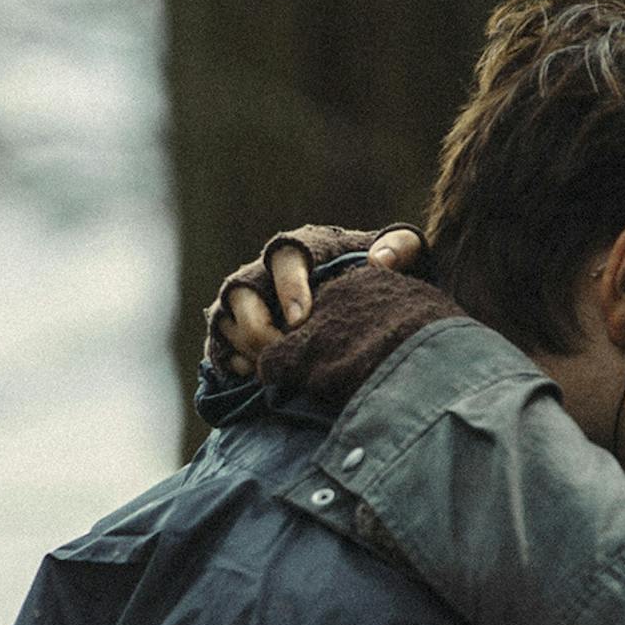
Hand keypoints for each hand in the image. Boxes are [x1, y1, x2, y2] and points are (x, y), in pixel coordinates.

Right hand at [205, 224, 426, 376]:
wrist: (362, 308)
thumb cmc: (381, 278)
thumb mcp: (404, 256)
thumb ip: (402, 247)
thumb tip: (380, 260)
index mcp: (304, 248)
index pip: (286, 258)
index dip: (289, 287)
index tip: (303, 320)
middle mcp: (264, 272)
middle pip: (241, 293)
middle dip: (259, 327)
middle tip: (288, 353)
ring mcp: (245, 303)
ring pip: (227, 322)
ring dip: (248, 348)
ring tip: (279, 369)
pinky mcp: (235, 333)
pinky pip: (220, 348)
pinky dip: (237, 364)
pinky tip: (266, 377)